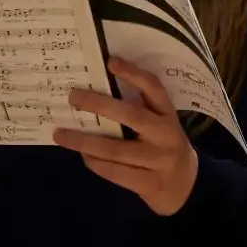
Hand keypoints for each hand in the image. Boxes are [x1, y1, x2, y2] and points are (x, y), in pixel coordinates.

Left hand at [52, 59, 198, 215]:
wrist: (185, 185)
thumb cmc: (163, 147)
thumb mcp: (159, 126)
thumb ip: (137, 113)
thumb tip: (93, 97)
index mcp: (169, 115)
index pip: (154, 89)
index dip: (133, 74)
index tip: (110, 61)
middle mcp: (166, 135)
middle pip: (132, 116)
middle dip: (100, 105)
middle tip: (73, 97)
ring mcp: (158, 160)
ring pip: (115, 149)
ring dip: (84, 141)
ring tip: (60, 134)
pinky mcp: (148, 182)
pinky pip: (114, 171)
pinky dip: (94, 162)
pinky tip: (83, 155)